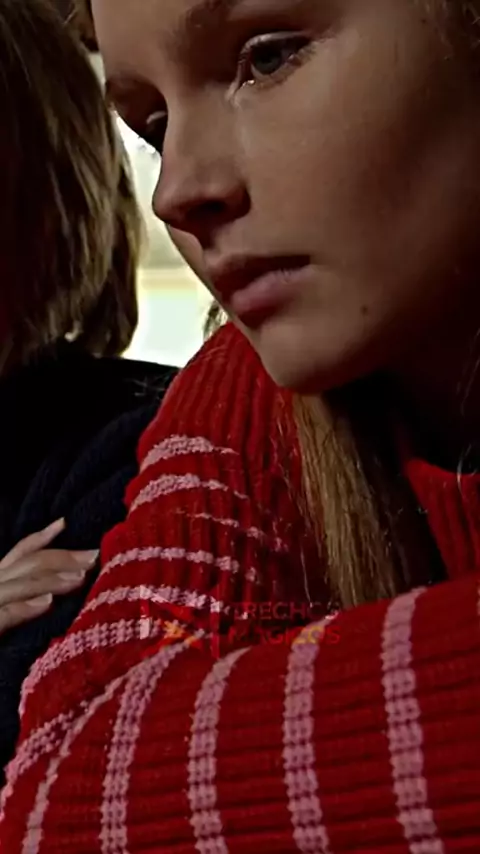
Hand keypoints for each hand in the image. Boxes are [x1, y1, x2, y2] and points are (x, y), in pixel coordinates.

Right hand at [0, 519, 97, 634]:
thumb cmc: (0, 644)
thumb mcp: (6, 618)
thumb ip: (23, 602)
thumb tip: (58, 595)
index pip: (19, 553)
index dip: (42, 537)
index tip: (65, 522)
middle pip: (27, 564)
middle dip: (62, 557)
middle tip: (94, 556)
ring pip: (18, 585)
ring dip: (51, 579)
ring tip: (80, 578)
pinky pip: (2, 615)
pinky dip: (24, 607)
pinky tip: (47, 603)